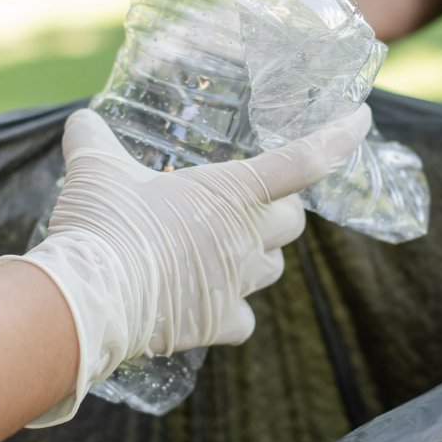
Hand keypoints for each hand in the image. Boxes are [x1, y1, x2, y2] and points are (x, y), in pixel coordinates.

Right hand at [2, 105, 371, 424]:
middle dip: (283, 209)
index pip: (306, 159)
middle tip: (257, 201)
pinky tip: (211, 302)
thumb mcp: (94, 169)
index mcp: (232, 191)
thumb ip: (93, 138)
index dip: (341, 137)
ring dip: (259, 254)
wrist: (94, 298)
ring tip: (227, 247)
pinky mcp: (220, 322)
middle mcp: (247, 237)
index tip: (361, 119)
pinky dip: (233, 309)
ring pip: (272, 266)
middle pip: (293, 220)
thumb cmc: (104, 224)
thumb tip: (79, 121)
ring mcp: (238, 283)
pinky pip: (243, 316)